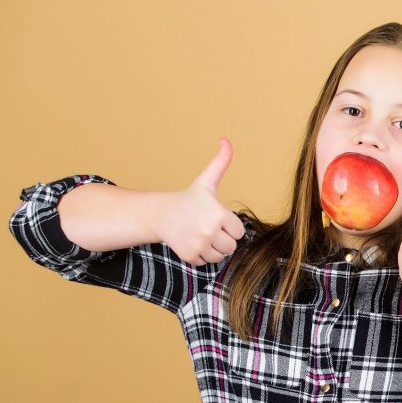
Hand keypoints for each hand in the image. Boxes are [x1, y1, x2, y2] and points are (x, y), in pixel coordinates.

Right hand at [156, 138, 246, 265]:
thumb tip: (226, 140)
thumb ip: (221, 162)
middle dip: (222, 239)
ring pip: (220, 256)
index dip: (229, 226)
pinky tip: (191, 242)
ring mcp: (199, 244)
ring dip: (212, 248)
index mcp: (219, 214)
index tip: (216, 218)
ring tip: (199, 234)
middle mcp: (209, 230)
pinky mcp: (190, 255)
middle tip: (207, 227)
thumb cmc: (189, 199)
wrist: (162, 214)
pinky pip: (206, 262)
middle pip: (231, 246)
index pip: (239, 232)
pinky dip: (201, 255)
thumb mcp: (207, 181)